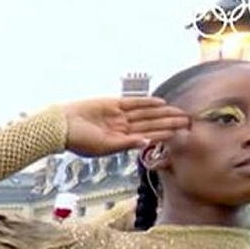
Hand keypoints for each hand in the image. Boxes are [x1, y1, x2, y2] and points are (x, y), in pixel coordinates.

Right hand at [59, 96, 191, 157]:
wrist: (62, 126)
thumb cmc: (80, 141)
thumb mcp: (104, 146)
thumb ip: (125, 144)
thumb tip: (146, 142)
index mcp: (120, 141)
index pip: (147, 136)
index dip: (164, 134)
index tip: (180, 133)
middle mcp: (122, 128)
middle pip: (150, 124)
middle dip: (168, 122)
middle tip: (187, 120)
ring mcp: (118, 115)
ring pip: (145, 113)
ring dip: (162, 112)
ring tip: (179, 111)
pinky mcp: (113, 104)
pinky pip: (134, 102)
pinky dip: (147, 102)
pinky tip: (161, 102)